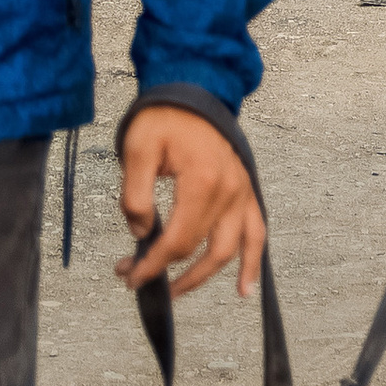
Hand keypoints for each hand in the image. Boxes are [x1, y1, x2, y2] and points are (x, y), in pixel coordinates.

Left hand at [117, 105, 266, 299]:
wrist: (193, 93)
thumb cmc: (164, 120)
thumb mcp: (137, 152)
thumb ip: (136, 197)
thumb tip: (142, 233)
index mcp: (202, 182)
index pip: (178, 240)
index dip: (152, 264)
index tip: (128, 274)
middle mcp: (229, 191)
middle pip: (202, 249)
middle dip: (167, 271)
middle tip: (136, 279)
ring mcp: (242, 192)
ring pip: (230, 249)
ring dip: (205, 276)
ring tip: (178, 292)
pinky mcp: (246, 191)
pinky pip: (256, 233)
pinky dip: (252, 261)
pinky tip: (244, 288)